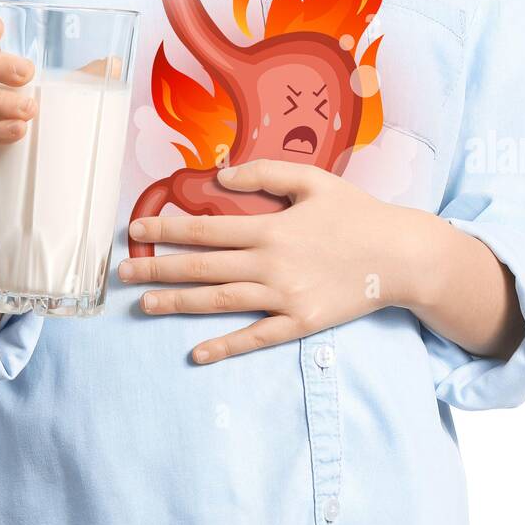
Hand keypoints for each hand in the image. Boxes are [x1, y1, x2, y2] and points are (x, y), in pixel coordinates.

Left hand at [117, 157, 436, 363]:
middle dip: (158, 269)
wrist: (400, 255)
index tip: (136, 230)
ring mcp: (285, 297)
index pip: (205, 229)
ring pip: (220, 302)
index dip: (166, 229)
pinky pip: (256, 337)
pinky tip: (197, 352)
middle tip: (123, 272)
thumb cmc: (356, 213)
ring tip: (143, 304)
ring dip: (178, 304)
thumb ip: (264, 173)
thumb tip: (220, 174)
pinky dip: (226, 346)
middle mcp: (271, 264)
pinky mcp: (301, 323)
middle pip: (203, 268)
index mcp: (270, 227)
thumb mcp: (312, 179)